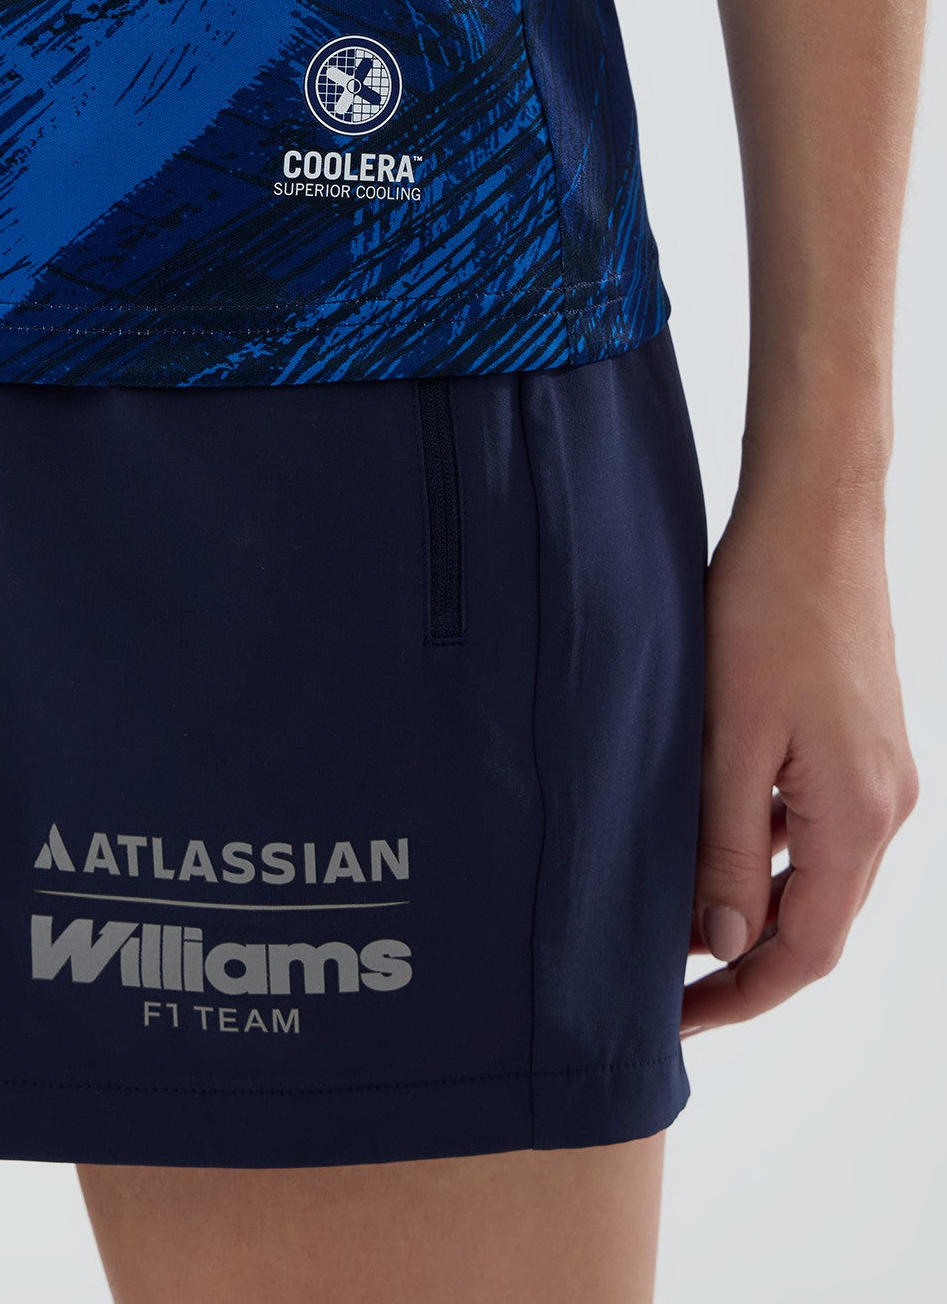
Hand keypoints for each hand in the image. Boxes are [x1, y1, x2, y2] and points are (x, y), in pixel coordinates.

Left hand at [683, 483, 917, 1033]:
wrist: (813, 520)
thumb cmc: (766, 613)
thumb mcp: (728, 739)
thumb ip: (729, 848)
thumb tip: (730, 946)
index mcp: (860, 817)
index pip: (807, 950)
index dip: (740, 997)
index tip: (673, 1022)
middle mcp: (884, 807)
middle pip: (815, 922)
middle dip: (738, 963)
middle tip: (658, 988)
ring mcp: (876, 774)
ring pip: (810, 875)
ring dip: (745, 907)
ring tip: (665, 923)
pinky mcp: (857, 744)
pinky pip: (808, 826)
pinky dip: (758, 853)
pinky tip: (700, 846)